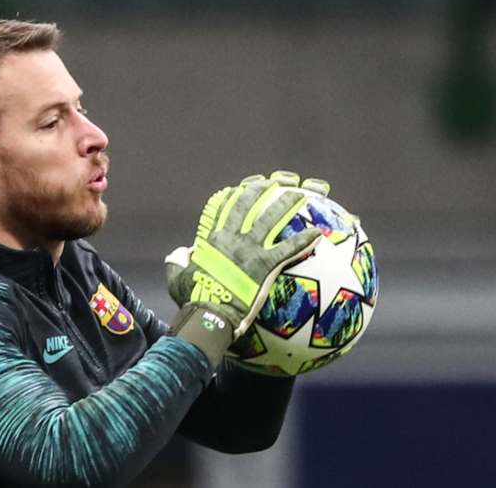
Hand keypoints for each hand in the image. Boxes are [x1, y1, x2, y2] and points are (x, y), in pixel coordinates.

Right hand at [167, 173, 323, 365]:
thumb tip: (178, 254)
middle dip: (259, 191)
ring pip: (271, 219)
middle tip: (270, 183)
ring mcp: (251, 249)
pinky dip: (304, 240)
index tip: (240, 187)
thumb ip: (177, 262)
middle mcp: (233, 238)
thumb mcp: (177, 278)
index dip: (233, 196)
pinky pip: (289, 249)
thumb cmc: (193, 299)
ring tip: (299, 194)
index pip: (223, 210)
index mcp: (213, 239)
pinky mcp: (266, 265)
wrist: (210, 313)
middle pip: (249, 206)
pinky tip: (318, 233)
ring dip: (285, 204)